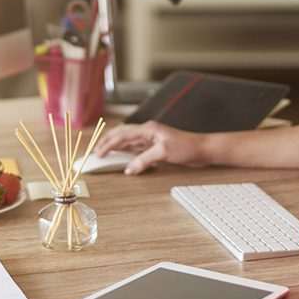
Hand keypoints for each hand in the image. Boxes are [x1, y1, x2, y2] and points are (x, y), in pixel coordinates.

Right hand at [93, 121, 209, 174]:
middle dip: (107, 141)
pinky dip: (126, 152)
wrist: (202, 149)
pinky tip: (122, 157)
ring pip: (128, 141)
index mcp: (147, 129)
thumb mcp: (163, 153)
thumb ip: (144, 160)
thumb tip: (128, 169)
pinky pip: (136, 148)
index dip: (108, 144)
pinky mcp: (155, 146)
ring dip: (116, 146)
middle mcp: (147, 131)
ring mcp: (151, 139)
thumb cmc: (186, 147)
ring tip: (104, 153)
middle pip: (122, 134)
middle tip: (96, 151)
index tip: (98, 154)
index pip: (122, 135)